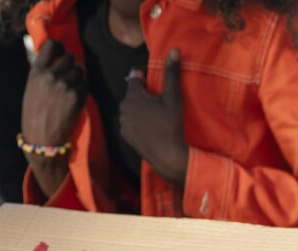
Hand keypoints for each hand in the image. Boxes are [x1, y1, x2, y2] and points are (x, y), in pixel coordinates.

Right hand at [21, 39, 87, 147]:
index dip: (59, 48)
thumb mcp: (32, 88)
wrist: (42, 140)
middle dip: (71, 65)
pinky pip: (86, 84)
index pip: (52, 44)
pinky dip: (83, 89)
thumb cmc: (34, 115)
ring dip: (78, 77)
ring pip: (80, 70)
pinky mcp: (76, 96)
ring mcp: (64, 85)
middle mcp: (50, 75)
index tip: (61, 55)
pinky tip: (76, 98)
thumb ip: (43, 72)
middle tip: (68, 77)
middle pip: (70, 57)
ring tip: (72, 89)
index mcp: (37, 71)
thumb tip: (57, 57)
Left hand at [120, 48, 188, 185]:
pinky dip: (137, 121)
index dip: (144, 77)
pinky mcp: (125, 136)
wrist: (166, 154)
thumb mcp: (173, 96)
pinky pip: (130, 122)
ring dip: (139, 108)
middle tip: (157, 101)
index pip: (134, 77)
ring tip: (154, 114)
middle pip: (132, 94)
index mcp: (133, 95)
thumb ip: (171, 73)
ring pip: (130, 109)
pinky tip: (149, 126)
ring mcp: (123, 123)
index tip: (153, 82)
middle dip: (142, 94)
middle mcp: (124, 108)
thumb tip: (174, 49)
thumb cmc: (170, 124)